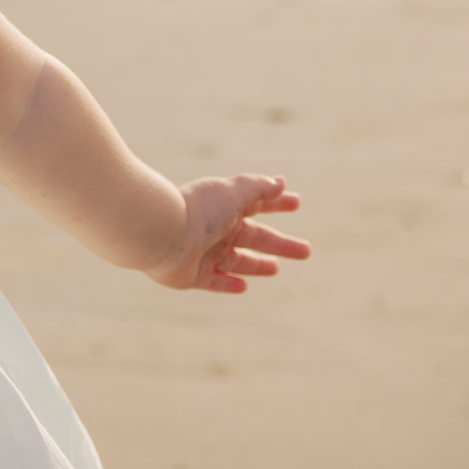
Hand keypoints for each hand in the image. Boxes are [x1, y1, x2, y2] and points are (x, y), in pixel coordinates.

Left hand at [144, 174, 310, 292]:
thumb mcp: (234, 193)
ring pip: (238, 261)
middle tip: (306, 250)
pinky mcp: (193, 275)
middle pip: (255, 237)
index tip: (297, 203)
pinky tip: (243, 286)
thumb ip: (258, 188)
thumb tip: (281, 182)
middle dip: (281, 243)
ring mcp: (205, 253)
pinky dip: (229, 283)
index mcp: (226, 206)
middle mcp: (217, 229)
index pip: (257, 203)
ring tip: (276, 268)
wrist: (161, 234)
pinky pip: (215, 281)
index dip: (278, 203)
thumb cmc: (198, 210)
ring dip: (257, 264)